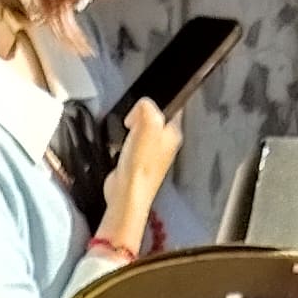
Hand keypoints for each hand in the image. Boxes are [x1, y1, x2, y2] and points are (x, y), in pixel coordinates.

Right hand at [101, 94, 180, 248]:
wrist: (126, 193)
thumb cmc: (140, 165)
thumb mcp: (147, 122)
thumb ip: (147, 106)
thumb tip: (141, 107)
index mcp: (174, 133)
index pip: (171, 106)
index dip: (153, 103)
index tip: (142, 110)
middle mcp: (167, 145)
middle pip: (153, 118)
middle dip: (139, 118)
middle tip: (133, 126)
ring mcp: (153, 155)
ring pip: (142, 130)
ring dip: (131, 131)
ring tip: (128, 140)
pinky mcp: (139, 163)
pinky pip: (132, 144)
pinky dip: (125, 144)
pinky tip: (123, 151)